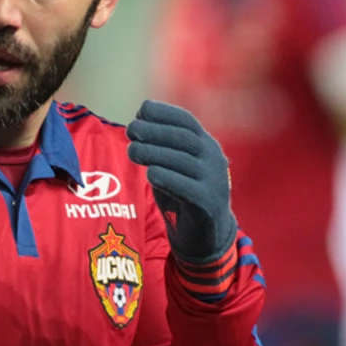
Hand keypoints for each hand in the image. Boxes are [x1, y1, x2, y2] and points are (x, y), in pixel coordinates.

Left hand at [126, 100, 236, 262]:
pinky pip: (186, 187)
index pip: (187, 121)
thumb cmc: (183, 194)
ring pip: (183, 161)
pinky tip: (150, 173)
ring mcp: (214, 181)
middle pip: (184, 138)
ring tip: (131, 150)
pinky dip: (166, 177)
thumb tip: (136, 124)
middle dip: (155, 131)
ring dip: (154, 152)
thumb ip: (161, 147)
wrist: (206, 234)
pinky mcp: (208, 203)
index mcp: (207, 145)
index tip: (141, 110)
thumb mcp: (175, 165)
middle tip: (130, 129)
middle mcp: (214, 159)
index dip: (164, 112)